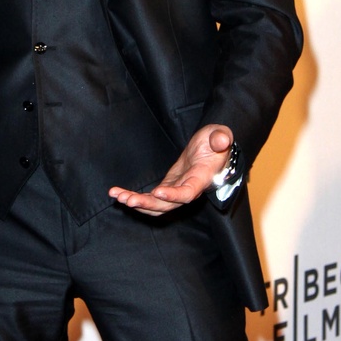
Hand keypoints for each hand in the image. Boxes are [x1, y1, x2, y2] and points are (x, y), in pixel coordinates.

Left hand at [108, 124, 232, 215]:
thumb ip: (221, 137)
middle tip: (127, 200)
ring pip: (157, 205)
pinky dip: (135, 197)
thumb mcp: (219, 135)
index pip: (188, 192)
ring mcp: (177, 190)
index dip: (174, 195)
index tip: (158, 192)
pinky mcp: (168, 188)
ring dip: (138, 203)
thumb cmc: (215, 142)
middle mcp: (189, 190)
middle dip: (147, 203)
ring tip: (118, 196)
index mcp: (201, 178)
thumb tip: (222, 140)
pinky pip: (151, 198)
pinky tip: (119, 194)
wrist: (212, 151)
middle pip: (168, 205)